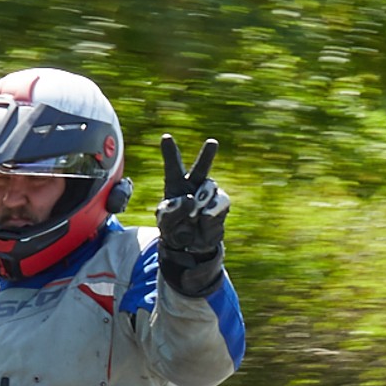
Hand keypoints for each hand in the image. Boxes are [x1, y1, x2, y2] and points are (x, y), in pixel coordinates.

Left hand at [156, 133, 229, 296]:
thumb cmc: (174, 229)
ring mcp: (210, 195)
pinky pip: (219, 204)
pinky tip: (202, 219)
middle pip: (201, 168)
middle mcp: (195, 186)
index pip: (173, 166)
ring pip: (210, 187)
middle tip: (212, 142)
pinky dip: (210, 214)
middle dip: (207, 155)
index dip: (170, 152)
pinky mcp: (221, 206)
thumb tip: (190, 200)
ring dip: (202, 201)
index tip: (166, 137)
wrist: (190, 248)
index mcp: (176, 185)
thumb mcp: (165, 223)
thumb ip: (172, 212)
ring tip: (193, 215)